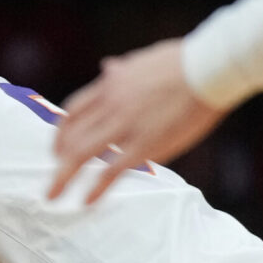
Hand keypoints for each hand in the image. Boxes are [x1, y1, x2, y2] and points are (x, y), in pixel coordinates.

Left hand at [49, 39, 227, 203]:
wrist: (210, 67)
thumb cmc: (185, 62)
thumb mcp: (144, 60)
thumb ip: (121, 70)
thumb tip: (106, 66)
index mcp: (110, 85)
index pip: (72, 111)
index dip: (60, 133)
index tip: (57, 147)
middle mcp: (111, 106)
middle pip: (71, 137)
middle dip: (58, 160)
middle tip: (54, 177)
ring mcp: (125, 126)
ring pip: (81, 155)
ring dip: (63, 178)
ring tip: (52, 196)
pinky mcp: (144, 145)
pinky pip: (111, 171)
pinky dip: (96, 188)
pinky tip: (87, 202)